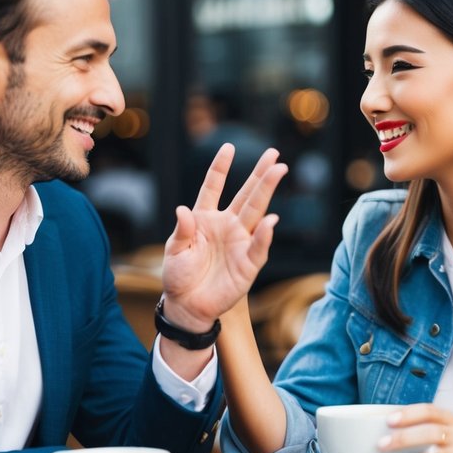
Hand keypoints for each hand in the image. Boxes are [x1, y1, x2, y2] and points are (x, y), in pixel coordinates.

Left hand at [160, 144, 287, 330]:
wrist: (186, 305)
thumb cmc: (179, 276)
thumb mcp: (174, 250)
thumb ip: (182, 230)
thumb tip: (183, 210)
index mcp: (205, 219)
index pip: (213, 187)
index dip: (221, 168)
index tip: (228, 147)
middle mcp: (226, 226)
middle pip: (245, 195)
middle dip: (259, 174)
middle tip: (273, 154)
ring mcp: (239, 243)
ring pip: (256, 212)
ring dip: (267, 192)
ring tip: (278, 170)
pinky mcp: (247, 264)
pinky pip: (258, 247)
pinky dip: (263, 235)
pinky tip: (270, 220)